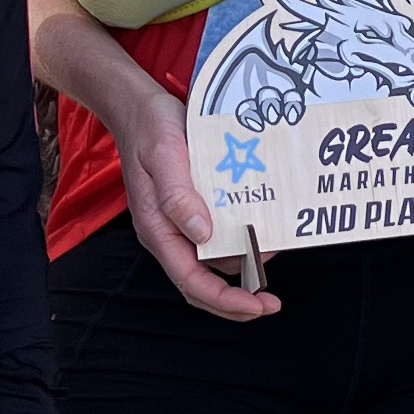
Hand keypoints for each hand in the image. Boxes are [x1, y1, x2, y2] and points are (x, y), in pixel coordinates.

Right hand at [116, 82, 276, 319]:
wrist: (140, 108)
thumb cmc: (150, 129)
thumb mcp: (164, 156)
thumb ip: (178, 196)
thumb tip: (202, 234)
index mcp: (158, 230)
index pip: (191, 281)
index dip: (225, 301)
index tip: (257, 306)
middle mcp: (170, 233)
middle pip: (203, 283)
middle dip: (237, 300)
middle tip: (272, 302)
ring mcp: (182, 223)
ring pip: (215, 261)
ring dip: (244, 268)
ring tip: (274, 253)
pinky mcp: (194, 209)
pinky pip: (219, 236)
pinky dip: (242, 241)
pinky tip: (263, 231)